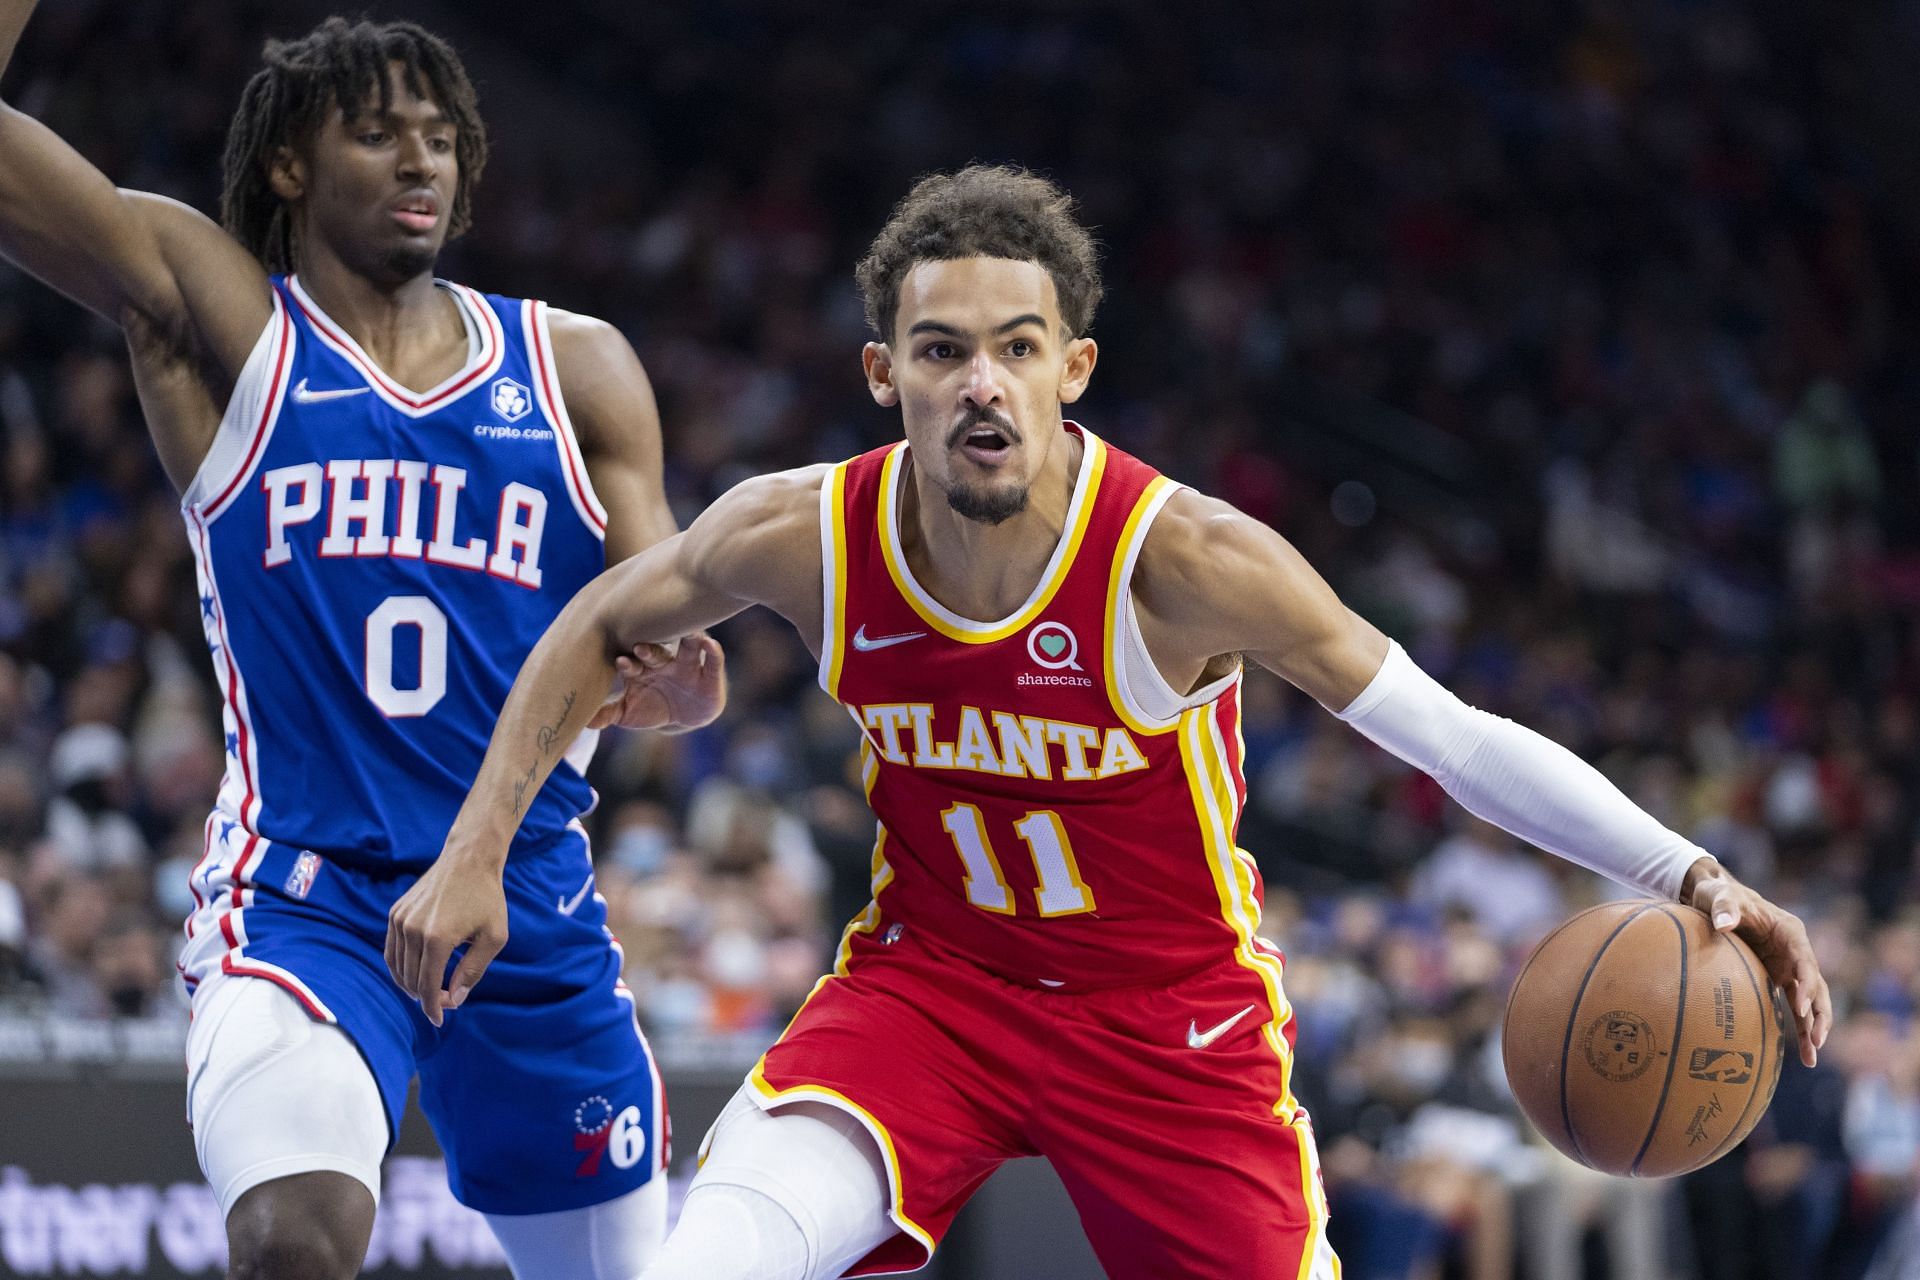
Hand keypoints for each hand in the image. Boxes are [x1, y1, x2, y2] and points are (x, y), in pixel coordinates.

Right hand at [385, 855, 507, 1026]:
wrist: (468, 860)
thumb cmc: (487, 898)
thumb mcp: (493, 937)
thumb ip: (474, 971)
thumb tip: (455, 998)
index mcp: (437, 939)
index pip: (428, 986)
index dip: (434, 1008)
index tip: (440, 1021)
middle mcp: (412, 930)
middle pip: (412, 980)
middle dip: (427, 997)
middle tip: (445, 1002)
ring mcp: (400, 920)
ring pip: (398, 967)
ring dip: (412, 984)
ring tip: (429, 991)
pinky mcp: (395, 913)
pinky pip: (392, 950)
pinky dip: (400, 967)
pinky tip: (415, 973)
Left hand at [587, 632, 725, 731]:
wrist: (683, 717)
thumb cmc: (650, 708)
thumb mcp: (628, 713)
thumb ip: (608, 713)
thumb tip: (584, 721)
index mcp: (642, 670)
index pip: (633, 663)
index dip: (627, 663)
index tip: (620, 663)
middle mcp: (664, 662)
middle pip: (656, 652)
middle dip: (649, 650)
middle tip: (641, 648)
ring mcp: (687, 665)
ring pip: (687, 648)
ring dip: (687, 640)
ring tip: (688, 635)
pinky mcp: (709, 673)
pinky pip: (713, 659)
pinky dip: (713, 651)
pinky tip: (710, 644)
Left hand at [1682, 857, 1831, 1066]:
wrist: (1713, 900)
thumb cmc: (1717, 896)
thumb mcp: (1719, 896)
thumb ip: (1723, 907)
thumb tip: (1723, 923)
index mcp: (1789, 932)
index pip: (1805, 961)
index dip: (1806, 984)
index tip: (1800, 1007)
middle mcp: (1795, 951)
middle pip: (1816, 985)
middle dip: (1819, 1013)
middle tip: (1816, 1040)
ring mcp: (1789, 967)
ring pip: (1810, 1001)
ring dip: (1814, 1028)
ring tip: (1812, 1057)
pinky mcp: (1778, 978)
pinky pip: (1793, 1006)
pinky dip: (1800, 1029)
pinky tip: (1803, 1056)